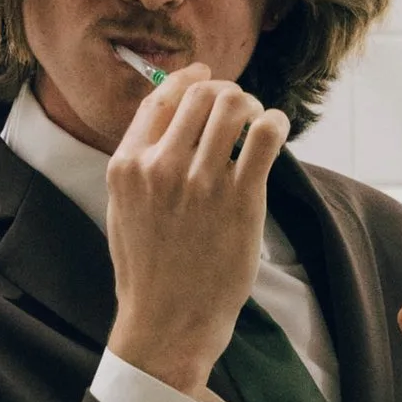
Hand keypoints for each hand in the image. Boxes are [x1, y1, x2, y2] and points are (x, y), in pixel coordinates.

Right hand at [106, 65, 290, 396]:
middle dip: (226, 93)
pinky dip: (276, 123)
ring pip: (235, 106)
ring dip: (253, 106)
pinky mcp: (241, 200)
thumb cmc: (147, 272)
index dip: (188, 80)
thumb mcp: (123, 211)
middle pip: (202, 95)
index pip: (161, 99)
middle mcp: (160, 167)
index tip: (206, 77)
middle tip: (240, 110)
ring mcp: (201, 183)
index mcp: (126, 166)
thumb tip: (164, 121)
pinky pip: (266, 136)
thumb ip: (137, 165)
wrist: (167, 323)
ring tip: (259, 123)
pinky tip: (277, 131)